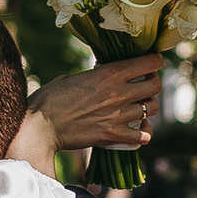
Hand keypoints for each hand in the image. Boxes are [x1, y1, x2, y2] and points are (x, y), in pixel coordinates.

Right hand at [37, 57, 161, 155]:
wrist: (41, 127)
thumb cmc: (49, 99)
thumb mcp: (71, 78)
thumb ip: (91, 77)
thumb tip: (98, 76)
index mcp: (109, 73)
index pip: (148, 63)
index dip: (154, 61)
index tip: (152, 63)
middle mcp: (118, 92)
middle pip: (155, 85)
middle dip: (154, 84)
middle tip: (145, 86)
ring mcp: (118, 115)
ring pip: (152, 109)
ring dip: (148, 108)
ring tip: (139, 108)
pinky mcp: (114, 135)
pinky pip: (143, 136)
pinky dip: (143, 134)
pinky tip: (137, 131)